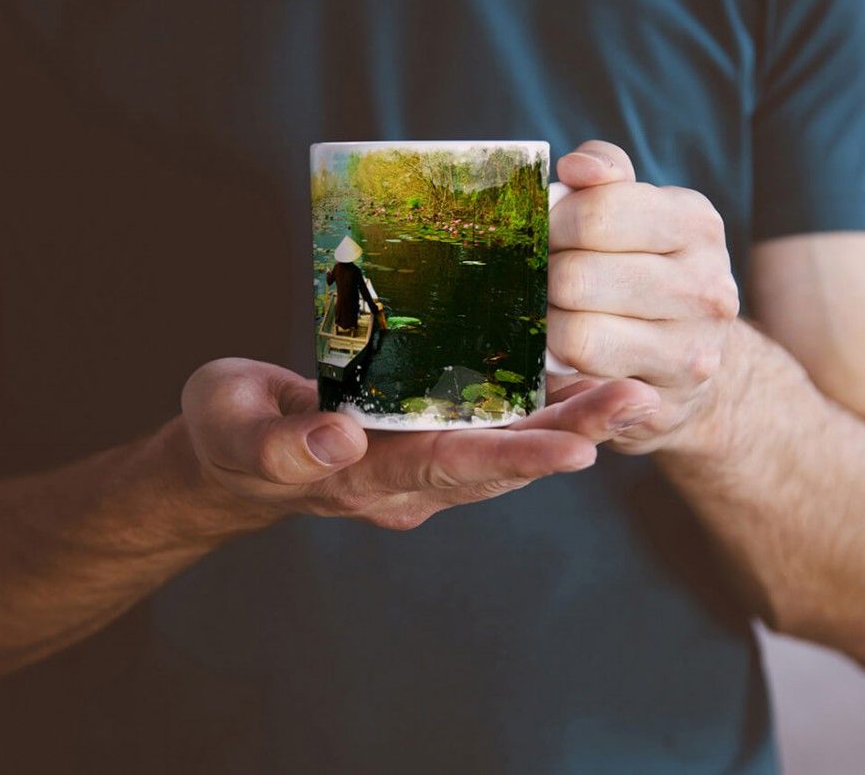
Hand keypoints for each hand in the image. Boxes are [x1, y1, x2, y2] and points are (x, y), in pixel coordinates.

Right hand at [180, 358, 656, 530]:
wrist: (231, 452)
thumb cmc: (228, 434)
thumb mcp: (235, 431)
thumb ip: (284, 445)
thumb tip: (342, 441)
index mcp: (365, 479)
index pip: (450, 469)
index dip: (514, 457)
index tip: (578, 448)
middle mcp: (407, 482)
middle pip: (500, 463)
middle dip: (571, 436)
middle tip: (636, 401)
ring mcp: (421, 466)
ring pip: (507, 448)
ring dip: (570, 424)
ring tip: (632, 393)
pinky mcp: (426, 441)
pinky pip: (493, 429)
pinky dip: (540, 412)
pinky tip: (583, 383)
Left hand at [546, 140, 739, 454]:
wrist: (690, 354)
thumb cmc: (642, 268)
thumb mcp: (634, 209)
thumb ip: (603, 175)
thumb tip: (575, 168)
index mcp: (695, 223)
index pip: (596, 214)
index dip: (550, 225)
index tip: (541, 235)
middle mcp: (707, 285)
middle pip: (578, 277)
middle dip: (542, 279)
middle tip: (536, 281)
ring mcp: (693, 348)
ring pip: (578, 333)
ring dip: (545, 323)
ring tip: (547, 314)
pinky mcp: (667, 399)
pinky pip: (583, 377)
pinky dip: (557, 362)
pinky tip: (559, 350)